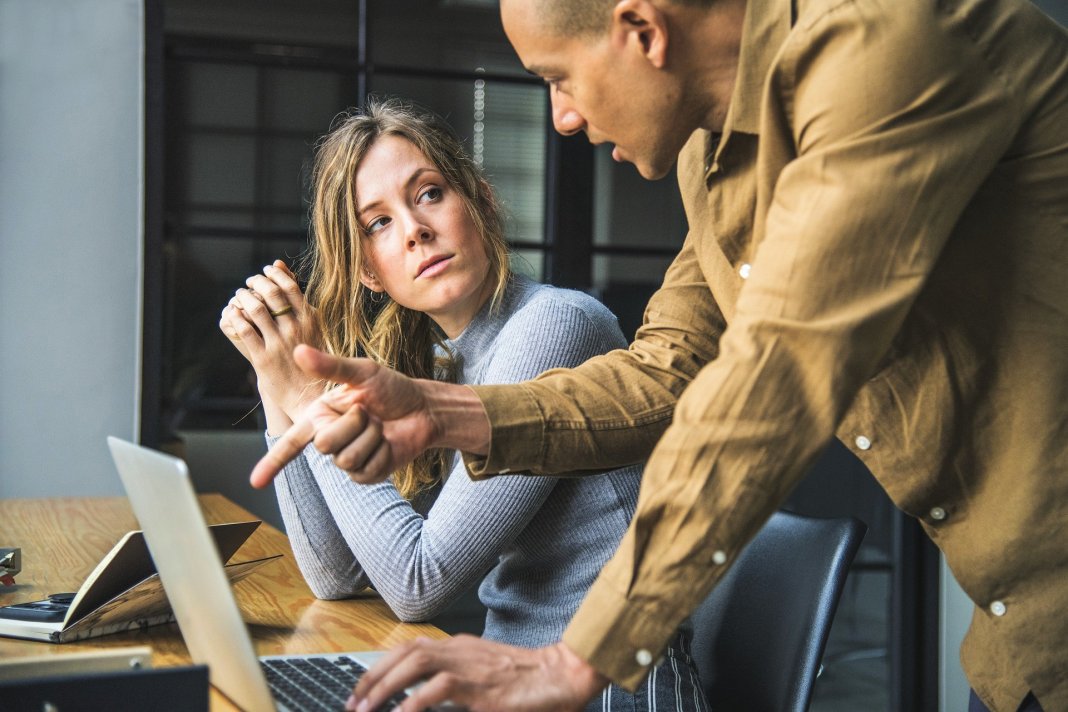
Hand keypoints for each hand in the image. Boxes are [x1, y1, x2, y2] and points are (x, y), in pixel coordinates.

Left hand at [218, 260, 323, 424]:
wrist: (310, 395)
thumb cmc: (313, 359)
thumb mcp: (313, 327)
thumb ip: (298, 299)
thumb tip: (280, 266)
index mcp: (311, 320)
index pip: (290, 286)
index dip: (274, 275)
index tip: (265, 271)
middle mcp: (296, 329)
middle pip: (271, 294)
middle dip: (256, 282)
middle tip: (249, 282)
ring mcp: (279, 344)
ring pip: (256, 310)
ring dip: (243, 298)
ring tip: (239, 296)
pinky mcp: (263, 359)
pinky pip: (245, 330)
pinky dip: (235, 317)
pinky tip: (232, 314)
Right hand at [249, 345, 456, 487]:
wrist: (422, 408)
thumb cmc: (392, 388)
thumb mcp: (363, 372)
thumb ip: (331, 366)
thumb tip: (298, 351)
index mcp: (320, 415)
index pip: (291, 442)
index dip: (272, 463)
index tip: (254, 482)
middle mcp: (329, 438)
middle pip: (325, 445)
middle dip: (353, 424)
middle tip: (369, 412)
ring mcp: (348, 459)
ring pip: (347, 458)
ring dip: (371, 438)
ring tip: (380, 426)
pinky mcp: (367, 474)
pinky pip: (366, 471)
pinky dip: (382, 453)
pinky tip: (388, 443)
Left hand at [347, 637, 607, 711]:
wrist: (564, 676)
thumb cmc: (529, 680)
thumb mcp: (486, 675)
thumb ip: (457, 681)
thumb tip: (424, 699)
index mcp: (460, 647)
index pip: (410, 647)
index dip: (381, 666)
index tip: (361, 689)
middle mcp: (461, 650)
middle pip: (405, 652)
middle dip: (373, 676)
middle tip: (353, 703)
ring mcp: (470, 665)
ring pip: (416, 663)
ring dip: (386, 686)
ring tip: (366, 709)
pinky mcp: (481, 687)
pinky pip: (439, 689)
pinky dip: (414, 703)